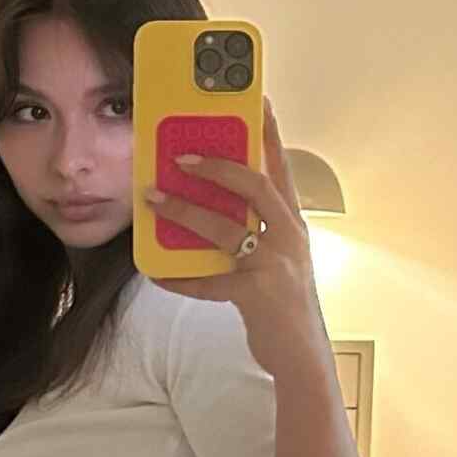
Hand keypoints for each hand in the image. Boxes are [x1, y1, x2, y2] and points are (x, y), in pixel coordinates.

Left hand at [141, 94, 326, 376]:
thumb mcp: (276, 259)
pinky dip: (180, 278)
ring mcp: (276, 264)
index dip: (269, 132)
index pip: (281, 167)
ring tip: (153, 200)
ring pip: (227, 228)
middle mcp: (290, 237)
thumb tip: (206, 206)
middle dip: (219, 166)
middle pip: (257, 186)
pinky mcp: (258, 294)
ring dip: (186, 212)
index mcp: (293, 223)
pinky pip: (209, 281)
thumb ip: (253, 231)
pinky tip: (157, 274)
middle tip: (181, 156)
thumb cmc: (283, 303)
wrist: (303, 357)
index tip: (256, 99)